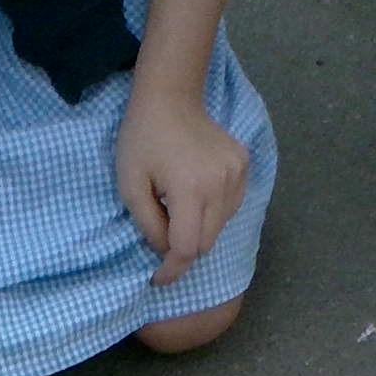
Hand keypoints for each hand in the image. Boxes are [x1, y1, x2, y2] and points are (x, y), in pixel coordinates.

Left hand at [116, 91, 252, 286]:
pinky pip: (230, 208)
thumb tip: (166, 251)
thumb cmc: (142, 139)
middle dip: (182, 251)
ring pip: (219, 229)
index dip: (171, 270)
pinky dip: (212, 214)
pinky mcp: (244, 166)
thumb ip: (148, 226)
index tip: (158, 279)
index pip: (187, 248)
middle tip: (162, 240)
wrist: (171, 97)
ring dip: (198, 231)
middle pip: (205, 243)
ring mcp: (238, 174)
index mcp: (191, 189)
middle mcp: (221, 184)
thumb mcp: (130, 187)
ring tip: (177, 209)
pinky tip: (196, 196)